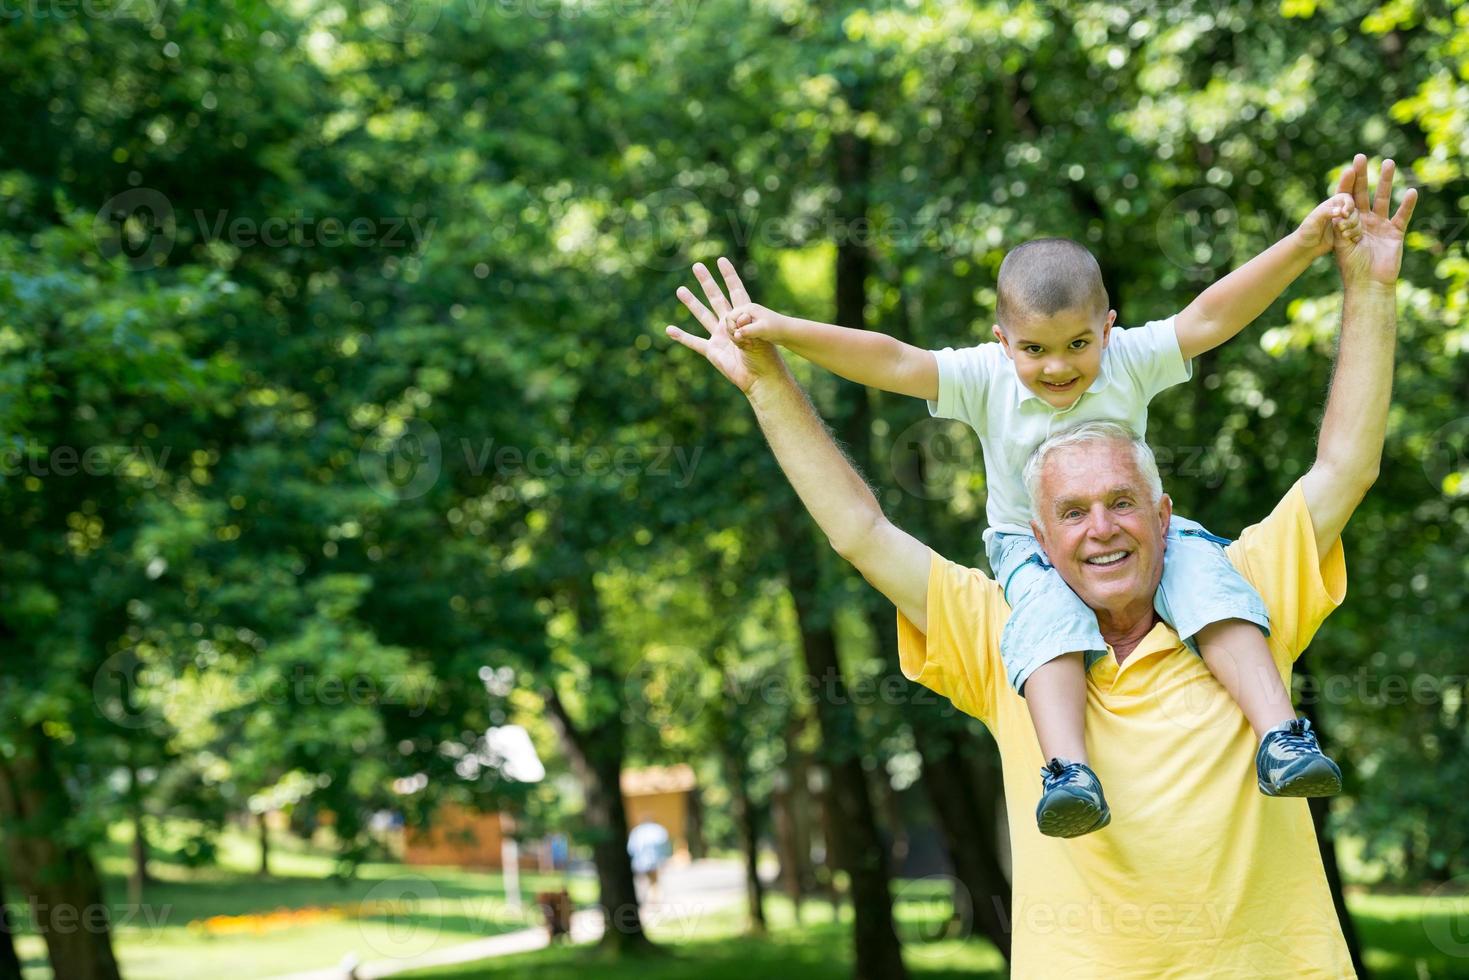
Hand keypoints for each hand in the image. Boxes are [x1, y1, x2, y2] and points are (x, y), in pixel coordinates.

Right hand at [666, 258, 785, 394]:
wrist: (761, 377)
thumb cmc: (765, 357)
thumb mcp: (757, 337)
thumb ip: (744, 326)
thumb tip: (735, 317)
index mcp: (744, 316)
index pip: (735, 291)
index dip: (729, 276)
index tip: (721, 260)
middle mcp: (729, 323)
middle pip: (716, 298)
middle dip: (707, 282)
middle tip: (697, 266)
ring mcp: (719, 336)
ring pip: (703, 315)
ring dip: (692, 303)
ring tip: (680, 290)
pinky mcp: (712, 351)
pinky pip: (694, 342)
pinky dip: (681, 337)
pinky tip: (669, 329)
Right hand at [725, 302, 791, 344]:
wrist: (788, 332)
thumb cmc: (776, 329)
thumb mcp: (762, 330)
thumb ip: (748, 331)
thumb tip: (736, 334)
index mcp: (747, 308)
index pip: (729, 318)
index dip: (732, 329)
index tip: (742, 338)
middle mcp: (746, 312)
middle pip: (729, 321)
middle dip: (733, 333)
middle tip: (744, 343)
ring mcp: (748, 319)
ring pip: (733, 328)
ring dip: (736, 337)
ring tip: (747, 345)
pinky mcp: (750, 326)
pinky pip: (738, 332)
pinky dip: (740, 339)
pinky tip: (748, 345)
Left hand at [1295, 192, 1358, 256]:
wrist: (1306, 248)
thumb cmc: (1306, 231)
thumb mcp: (1313, 220)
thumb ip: (1326, 212)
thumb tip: (1340, 211)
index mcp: (1331, 205)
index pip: (1346, 198)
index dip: (1349, 204)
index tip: (1344, 214)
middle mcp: (1339, 212)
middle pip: (1355, 210)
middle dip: (1351, 219)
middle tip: (1341, 227)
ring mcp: (1344, 223)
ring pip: (1358, 221)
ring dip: (1354, 228)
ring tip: (1344, 235)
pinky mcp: (1347, 233)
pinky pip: (1358, 231)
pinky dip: (1356, 235)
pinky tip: (1350, 240)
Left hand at [1332, 154, 1417, 287]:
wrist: (1368, 284)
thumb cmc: (1351, 267)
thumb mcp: (1341, 244)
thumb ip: (1341, 225)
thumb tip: (1337, 207)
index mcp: (1347, 223)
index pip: (1347, 199)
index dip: (1347, 184)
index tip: (1348, 167)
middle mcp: (1364, 221)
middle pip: (1364, 194)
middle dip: (1363, 176)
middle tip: (1361, 156)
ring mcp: (1380, 225)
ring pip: (1383, 199)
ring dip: (1386, 182)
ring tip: (1388, 163)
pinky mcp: (1395, 233)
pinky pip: (1401, 215)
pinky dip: (1406, 204)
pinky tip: (1410, 191)